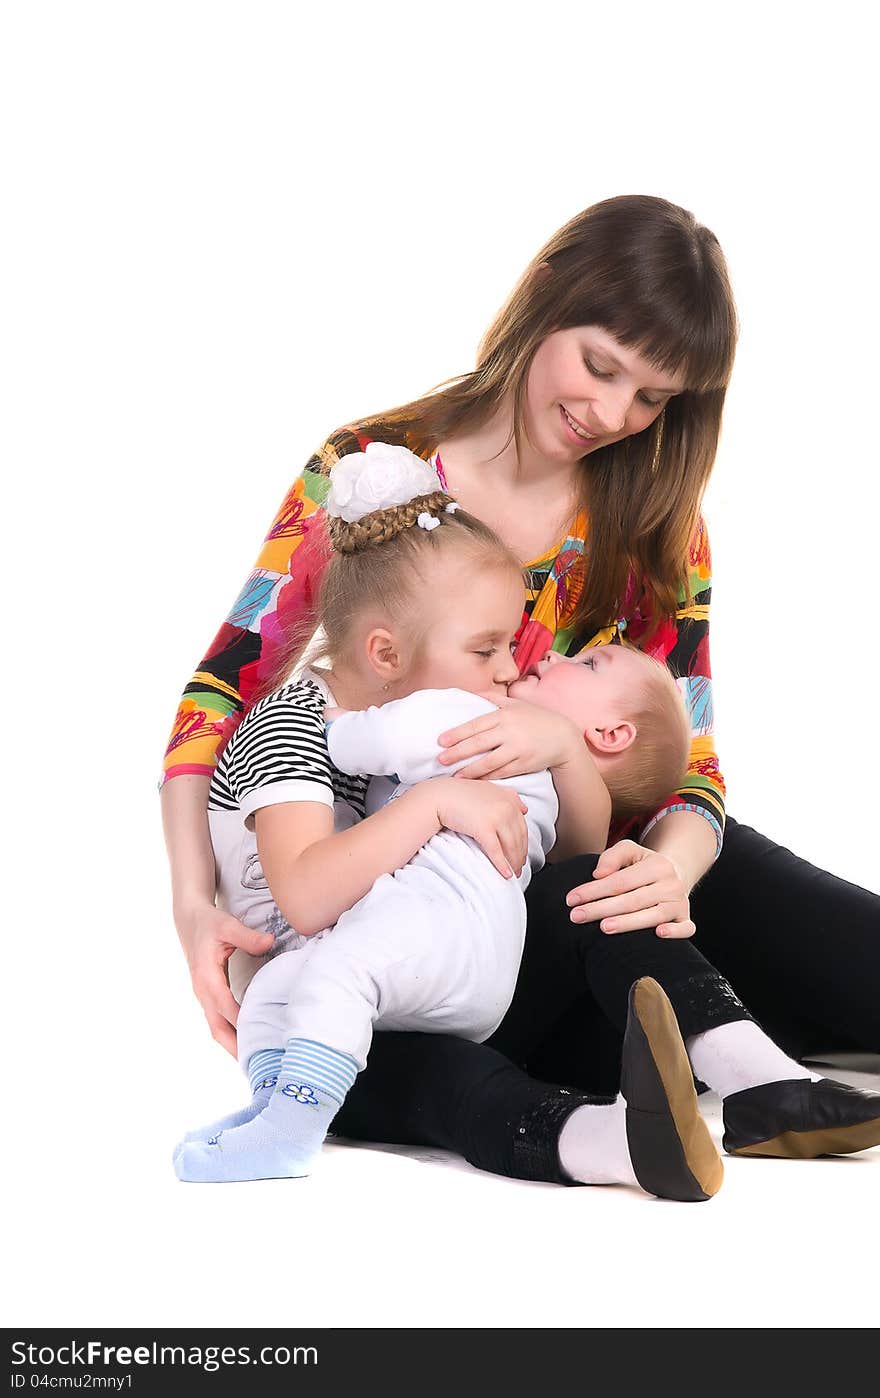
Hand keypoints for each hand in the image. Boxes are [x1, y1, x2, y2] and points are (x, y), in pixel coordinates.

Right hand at [176, 902, 274, 1053]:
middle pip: (217, 1028)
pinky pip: (218, 1020)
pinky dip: (230, 1033)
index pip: (226, 1007)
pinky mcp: (208, 995)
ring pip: (216, 1028)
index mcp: (206, 977)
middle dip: (235, 1047)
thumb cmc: (209, 923)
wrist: (189, 919)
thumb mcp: (227, 925)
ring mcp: (204, 996)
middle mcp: (203, 991)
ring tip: (255, 1060)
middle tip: (257, 1064)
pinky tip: (247, 1040)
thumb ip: (248, 936)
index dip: (241, 1023)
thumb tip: (269, 942)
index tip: (260, 1038)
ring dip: (233, 1044)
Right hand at [431, 776, 528, 878]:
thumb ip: (508, 796)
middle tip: (519, 868)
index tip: (522, 854)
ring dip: (513, 863)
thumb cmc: (460, 793)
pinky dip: (502, 865)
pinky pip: (496, 851)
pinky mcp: (484, 829)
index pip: (522, 826)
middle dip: (520, 856)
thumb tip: (525, 810)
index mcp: (509, 798)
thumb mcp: (489, 789)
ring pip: (511, 846)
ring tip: (513, 874)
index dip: (523, 843)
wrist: (440, 795)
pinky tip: (506, 874)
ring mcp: (496, 817)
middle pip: (519, 838)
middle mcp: (506, 807)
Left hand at [436, 695, 580, 779]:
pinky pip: (501, 773)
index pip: (476, 725)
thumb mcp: (516, 703)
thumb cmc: (536, 718)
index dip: (458, 733)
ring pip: (489, 762)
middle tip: (440, 759)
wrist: (563, 736)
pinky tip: (475, 780)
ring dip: (469, 770)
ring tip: (454, 775)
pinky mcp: (524, 764)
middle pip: (479, 744)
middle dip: (457, 753)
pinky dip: (486, 777)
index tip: (441, 740)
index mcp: (505, 715)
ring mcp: (517, 749)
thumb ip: (493, 698)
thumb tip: (470, 693)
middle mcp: (510, 731)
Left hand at [564, 839, 694, 937]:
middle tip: (576, 916)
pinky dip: (675, 933)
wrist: (676, 874)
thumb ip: (613, 856)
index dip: (594, 890)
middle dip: (602, 909)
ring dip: (628, 923)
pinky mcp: (685, 918)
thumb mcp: (630, 851)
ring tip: (603, 928)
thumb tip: (599, 874)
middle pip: (633, 900)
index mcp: (657, 866)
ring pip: (654, 915)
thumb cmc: (644, 865)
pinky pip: (687, 928)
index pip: (620, 881)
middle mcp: (670, 885)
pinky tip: (657, 934)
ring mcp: (680, 903)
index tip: (571, 899)